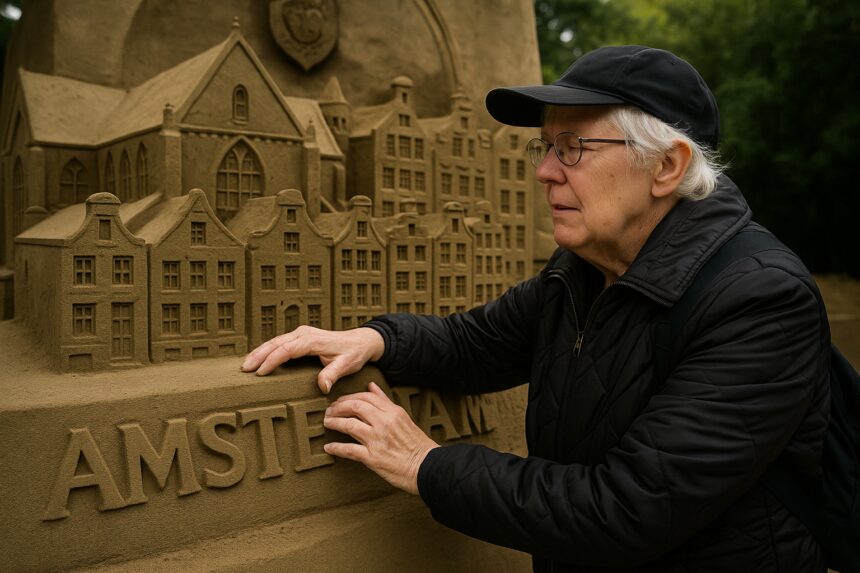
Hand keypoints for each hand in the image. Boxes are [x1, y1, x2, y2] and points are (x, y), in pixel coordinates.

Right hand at [240, 326, 384, 392]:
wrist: (361, 341)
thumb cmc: (353, 353)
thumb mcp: (346, 365)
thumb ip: (332, 374)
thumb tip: (322, 386)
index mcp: (312, 340)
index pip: (286, 349)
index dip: (272, 360)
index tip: (260, 373)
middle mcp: (304, 333)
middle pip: (276, 343)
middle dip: (258, 355)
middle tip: (245, 369)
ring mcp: (301, 333)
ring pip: (275, 341)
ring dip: (260, 352)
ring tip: (246, 364)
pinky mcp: (301, 337)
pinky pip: (280, 342)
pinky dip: (267, 350)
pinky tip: (259, 358)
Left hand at [323, 382, 437, 494]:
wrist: (428, 467)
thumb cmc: (417, 444)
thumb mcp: (403, 417)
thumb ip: (386, 402)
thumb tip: (372, 386)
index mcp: (393, 412)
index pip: (366, 396)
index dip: (349, 397)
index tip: (341, 401)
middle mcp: (384, 423)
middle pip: (355, 407)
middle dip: (338, 407)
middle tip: (329, 410)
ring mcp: (378, 440)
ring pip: (349, 425)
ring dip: (334, 423)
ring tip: (326, 423)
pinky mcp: (373, 458)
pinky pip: (349, 450)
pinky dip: (336, 447)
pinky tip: (329, 447)